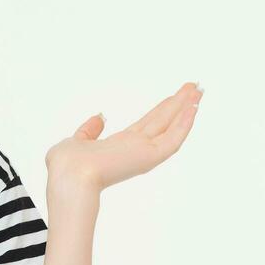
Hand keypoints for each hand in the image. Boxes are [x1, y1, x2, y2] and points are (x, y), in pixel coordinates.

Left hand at [45, 81, 202, 193]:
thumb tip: (99, 117)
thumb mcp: (76, 141)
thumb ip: (88, 131)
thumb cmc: (66, 166)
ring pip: (171, 126)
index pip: (148, 124)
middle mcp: (135, 148)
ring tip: (199, 90)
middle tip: (196, 86)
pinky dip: (185, 122)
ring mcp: (144, 153)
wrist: (69, 177)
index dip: (162, 109)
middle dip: (179, 103)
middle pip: (164, 121)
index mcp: (119, 146)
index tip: (174, 97)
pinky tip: (194, 106)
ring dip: (186, 107)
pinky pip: (173, 138)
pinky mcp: (150, 157)